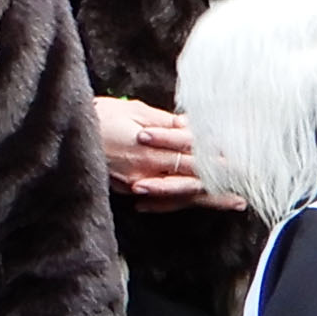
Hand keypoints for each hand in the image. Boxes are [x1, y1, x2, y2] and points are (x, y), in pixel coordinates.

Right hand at [93, 97, 239, 208]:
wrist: (64, 137)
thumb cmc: (97, 118)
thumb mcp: (133, 112)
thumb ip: (166, 123)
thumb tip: (194, 127)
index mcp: (152, 148)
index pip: (196, 154)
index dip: (222, 158)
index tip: (248, 159)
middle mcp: (148, 171)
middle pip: (195, 178)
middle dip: (224, 181)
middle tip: (252, 185)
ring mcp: (138, 184)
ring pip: (182, 194)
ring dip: (210, 199)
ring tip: (235, 202)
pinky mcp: (129, 190)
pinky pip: (161, 201)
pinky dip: (180, 203)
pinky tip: (196, 202)